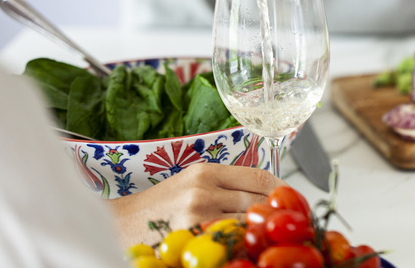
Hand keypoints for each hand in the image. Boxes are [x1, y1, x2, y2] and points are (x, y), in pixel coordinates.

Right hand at [107, 162, 283, 246]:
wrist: (121, 224)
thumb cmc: (159, 204)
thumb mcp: (191, 181)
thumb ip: (225, 182)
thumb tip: (267, 191)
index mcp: (205, 170)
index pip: (259, 177)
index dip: (282, 189)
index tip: (292, 198)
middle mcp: (203, 189)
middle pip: (258, 201)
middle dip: (277, 212)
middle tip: (289, 221)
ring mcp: (199, 216)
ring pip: (248, 223)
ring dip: (263, 230)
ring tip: (270, 234)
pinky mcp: (193, 237)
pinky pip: (231, 240)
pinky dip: (243, 242)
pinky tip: (247, 244)